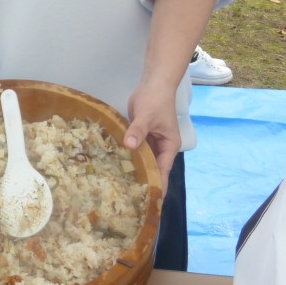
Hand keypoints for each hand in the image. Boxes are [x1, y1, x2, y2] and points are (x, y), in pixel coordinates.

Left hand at [124, 82, 181, 196]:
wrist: (153, 84)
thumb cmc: (156, 100)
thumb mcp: (147, 116)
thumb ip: (138, 130)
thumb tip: (129, 145)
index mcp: (169, 146)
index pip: (163, 171)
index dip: (157, 185)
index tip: (150, 201)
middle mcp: (161, 147)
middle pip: (153, 168)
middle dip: (143, 181)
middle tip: (129, 199)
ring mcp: (150, 142)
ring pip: (143, 160)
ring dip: (134, 170)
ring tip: (120, 188)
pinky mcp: (140, 136)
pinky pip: (134, 150)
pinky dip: (127, 157)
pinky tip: (115, 167)